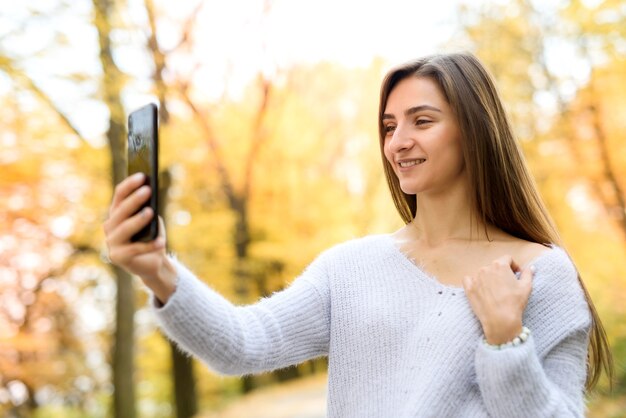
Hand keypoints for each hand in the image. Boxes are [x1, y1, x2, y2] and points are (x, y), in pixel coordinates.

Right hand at [103, 173, 175, 302]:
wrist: (153, 263)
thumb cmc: (152, 237)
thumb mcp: (152, 221)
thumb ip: (149, 210)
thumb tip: (151, 200)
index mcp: (116, 214)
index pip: (119, 196)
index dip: (129, 185)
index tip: (142, 175)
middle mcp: (110, 227)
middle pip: (121, 211)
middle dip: (134, 199)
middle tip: (148, 190)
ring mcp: (112, 242)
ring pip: (124, 229)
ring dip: (138, 219)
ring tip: (151, 212)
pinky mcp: (118, 257)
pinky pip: (135, 249)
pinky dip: (149, 245)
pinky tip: (161, 240)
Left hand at [462, 255, 533, 344]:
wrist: (500, 319)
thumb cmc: (514, 302)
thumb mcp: (526, 287)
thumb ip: (528, 274)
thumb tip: (530, 267)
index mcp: (500, 265)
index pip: (507, 258)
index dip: (514, 265)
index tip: (516, 274)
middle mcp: (486, 268)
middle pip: (494, 266)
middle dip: (501, 273)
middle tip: (507, 285)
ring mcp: (475, 278)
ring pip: (483, 273)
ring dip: (489, 278)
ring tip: (495, 291)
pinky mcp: (468, 288)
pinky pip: (469, 280)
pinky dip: (474, 282)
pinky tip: (481, 290)